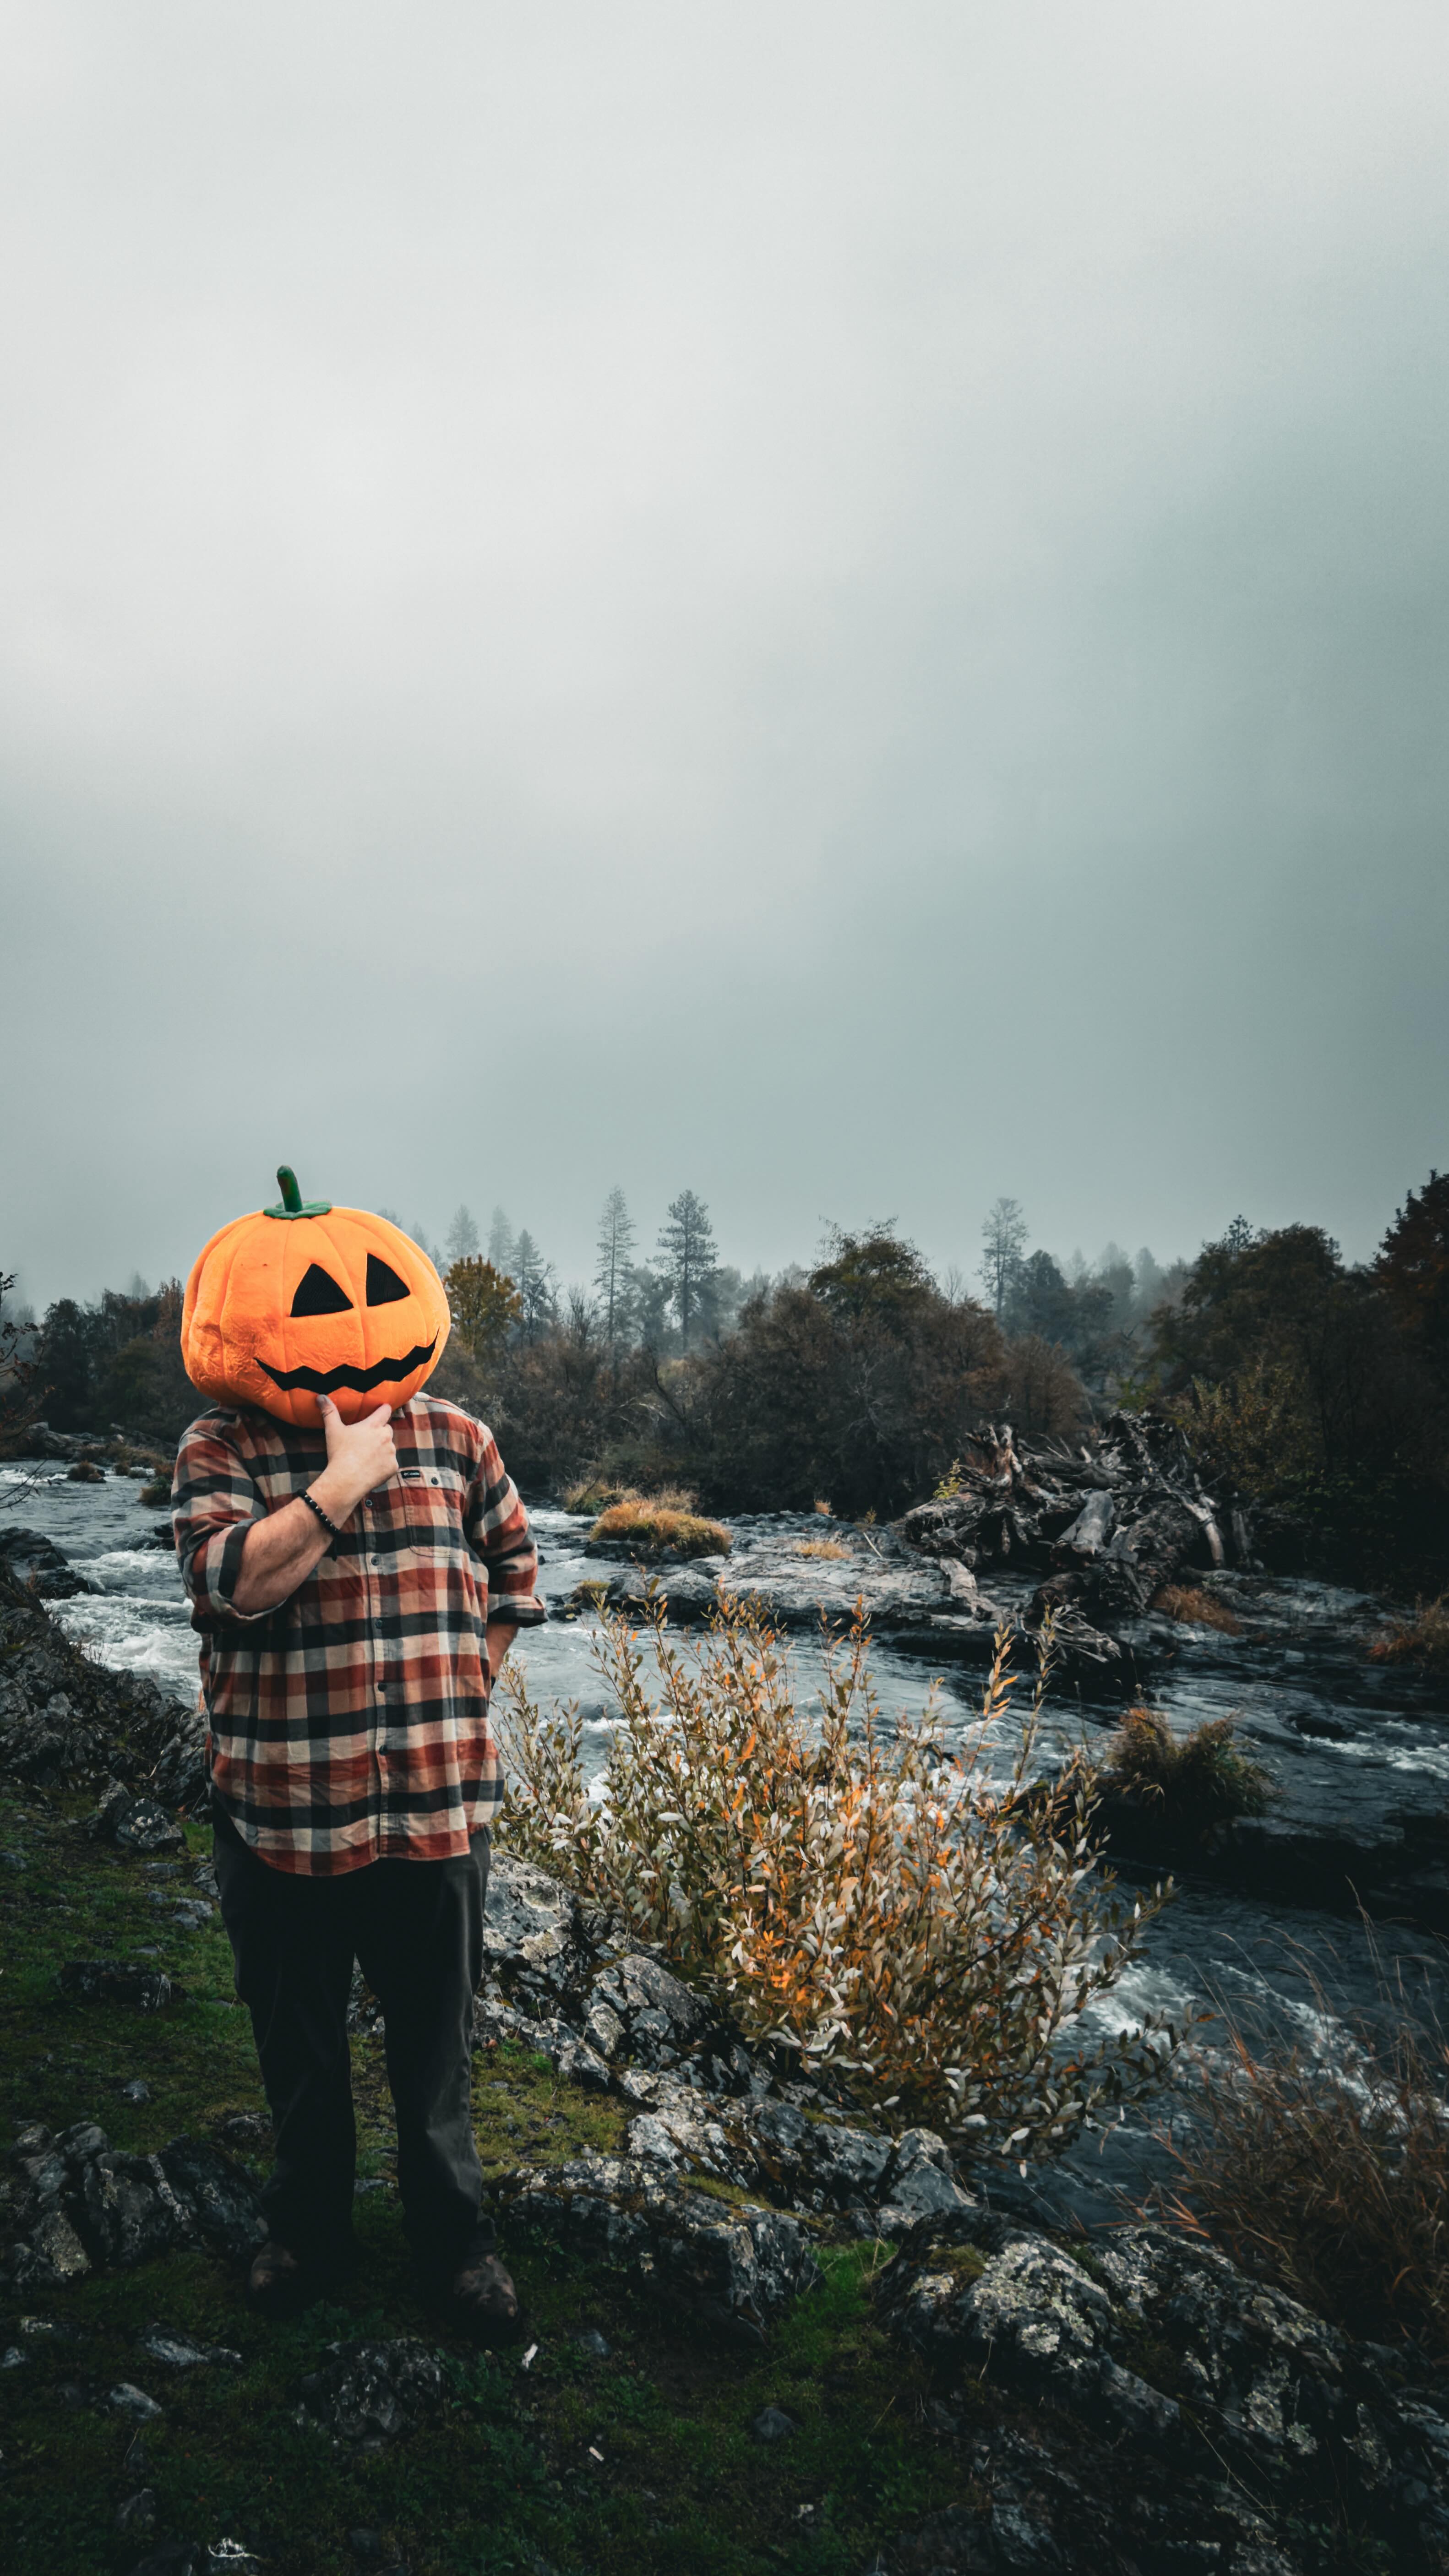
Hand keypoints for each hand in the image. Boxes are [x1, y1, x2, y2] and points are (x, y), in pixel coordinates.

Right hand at [314, 1395, 397, 1517]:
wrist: (346, 1480)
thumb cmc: (339, 1453)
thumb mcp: (333, 1430)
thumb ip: (329, 1411)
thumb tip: (320, 1396)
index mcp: (373, 1425)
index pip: (385, 1410)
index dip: (383, 1409)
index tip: (382, 1410)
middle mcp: (385, 1436)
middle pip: (387, 1429)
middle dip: (380, 1433)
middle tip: (366, 1441)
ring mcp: (391, 1452)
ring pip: (390, 1447)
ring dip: (382, 1450)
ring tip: (367, 1457)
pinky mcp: (393, 1467)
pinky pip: (390, 1464)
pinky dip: (384, 1466)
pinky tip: (371, 1469)